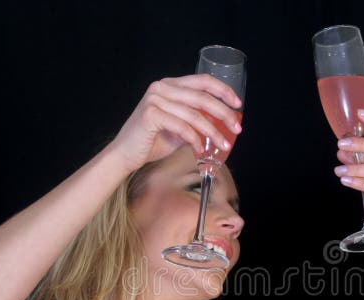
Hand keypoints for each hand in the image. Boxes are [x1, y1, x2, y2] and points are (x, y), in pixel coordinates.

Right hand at [109, 74, 242, 172]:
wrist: (126, 154)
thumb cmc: (152, 141)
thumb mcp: (180, 127)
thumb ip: (196, 119)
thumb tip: (222, 122)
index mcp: (170, 85)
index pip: (202, 81)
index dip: (223, 90)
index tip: (237, 104)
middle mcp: (162, 87)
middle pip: (202, 97)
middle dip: (224, 113)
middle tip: (237, 128)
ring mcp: (155, 99)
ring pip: (194, 114)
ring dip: (213, 132)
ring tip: (224, 144)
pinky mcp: (150, 114)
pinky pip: (182, 127)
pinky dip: (195, 139)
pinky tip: (200, 149)